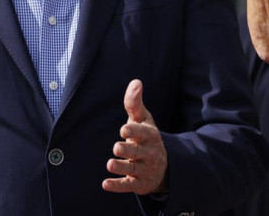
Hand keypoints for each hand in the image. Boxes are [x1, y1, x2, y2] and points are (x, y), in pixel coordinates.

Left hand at [102, 79, 167, 194]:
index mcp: (150, 135)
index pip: (143, 133)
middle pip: (138, 152)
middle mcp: (149, 153)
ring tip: (110, 164)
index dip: (134, 131)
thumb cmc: (146, 137)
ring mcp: (145, 169)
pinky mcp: (139, 183)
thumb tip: (136, 81)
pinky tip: (105, 184)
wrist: (163, 166)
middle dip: (128, 150)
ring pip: (133, 169)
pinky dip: (117, 186)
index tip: (124, 129)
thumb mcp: (143, 119)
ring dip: (122, 167)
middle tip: (116, 147)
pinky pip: (128, 185)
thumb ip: (135, 103)